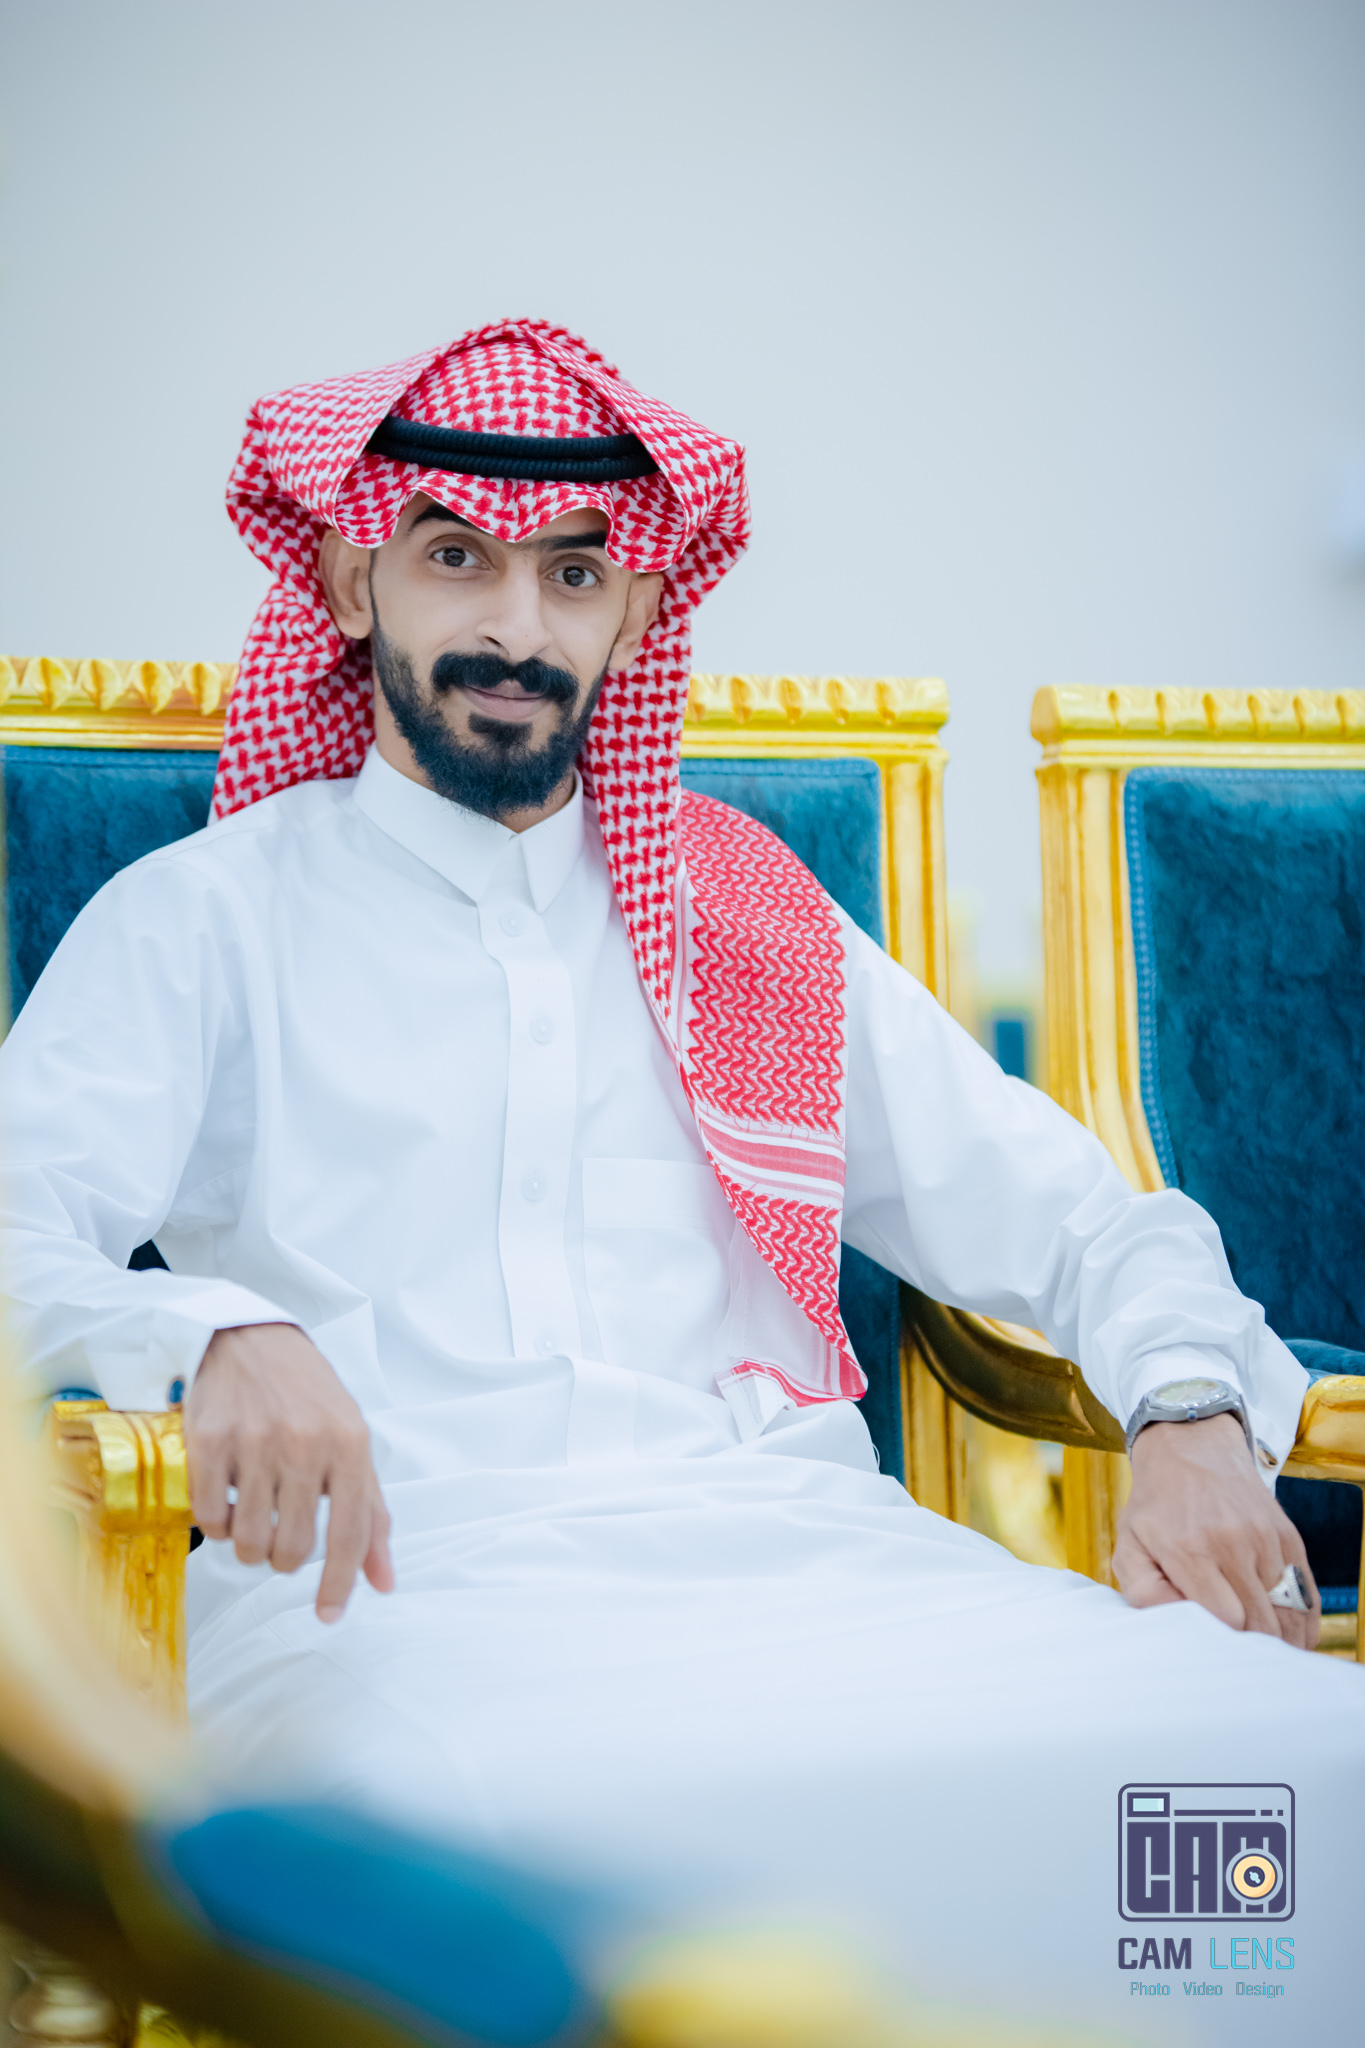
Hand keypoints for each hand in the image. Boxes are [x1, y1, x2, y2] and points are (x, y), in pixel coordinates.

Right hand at [184, 1322, 393, 1622]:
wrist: (251, 1338)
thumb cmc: (307, 1396)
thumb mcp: (352, 1442)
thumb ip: (370, 1513)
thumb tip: (383, 1582)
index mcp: (350, 1445)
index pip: (350, 1533)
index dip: (340, 1583)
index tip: (328, 1615)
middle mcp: (306, 1444)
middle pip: (294, 1548)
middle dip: (285, 1559)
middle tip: (281, 1536)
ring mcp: (256, 1442)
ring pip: (251, 1541)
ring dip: (250, 1546)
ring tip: (254, 1517)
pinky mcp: (210, 1441)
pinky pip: (210, 1518)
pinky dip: (218, 1526)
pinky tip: (228, 1502)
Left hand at [1114, 1412, 1318, 1650]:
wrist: (1191, 1448)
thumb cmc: (1157, 1506)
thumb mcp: (1129, 1544)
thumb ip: (1143, 1591)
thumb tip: (1176, 1624)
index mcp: (1189, 1548)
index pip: (1225, 1620)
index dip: (1222, 1642)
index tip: (1213, 1646)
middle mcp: (1232, 1542)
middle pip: (1260, 1622)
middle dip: (1252, 1647)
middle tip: (1239, 1659)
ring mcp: (1265, 1538)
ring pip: (1288, 1613)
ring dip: (1281, 1640)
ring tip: (1266, 1654)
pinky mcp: (1288, 1538)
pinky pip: (1307, 1595)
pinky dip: (1302, 1623)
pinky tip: (1291, 1637)